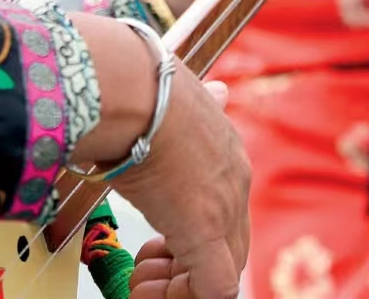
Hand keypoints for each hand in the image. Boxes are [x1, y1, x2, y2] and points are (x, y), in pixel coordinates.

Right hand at [110, 78, 249, 298]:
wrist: (133, 89)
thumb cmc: (141, 91)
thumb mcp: (179, 101)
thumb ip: (204, 108)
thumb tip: (221, 93)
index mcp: (228, 153)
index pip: (228, 215)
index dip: (194, 236)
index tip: (157, 242)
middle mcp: (235, 182)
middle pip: (231, 247)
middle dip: (188, 265)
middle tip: (148, 265)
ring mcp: (222, 208)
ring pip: (224, 271)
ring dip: (179, 283)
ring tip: (141, 277)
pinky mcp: (203, 231)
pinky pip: (213, 288)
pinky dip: (182, 297)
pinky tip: (146, 291)